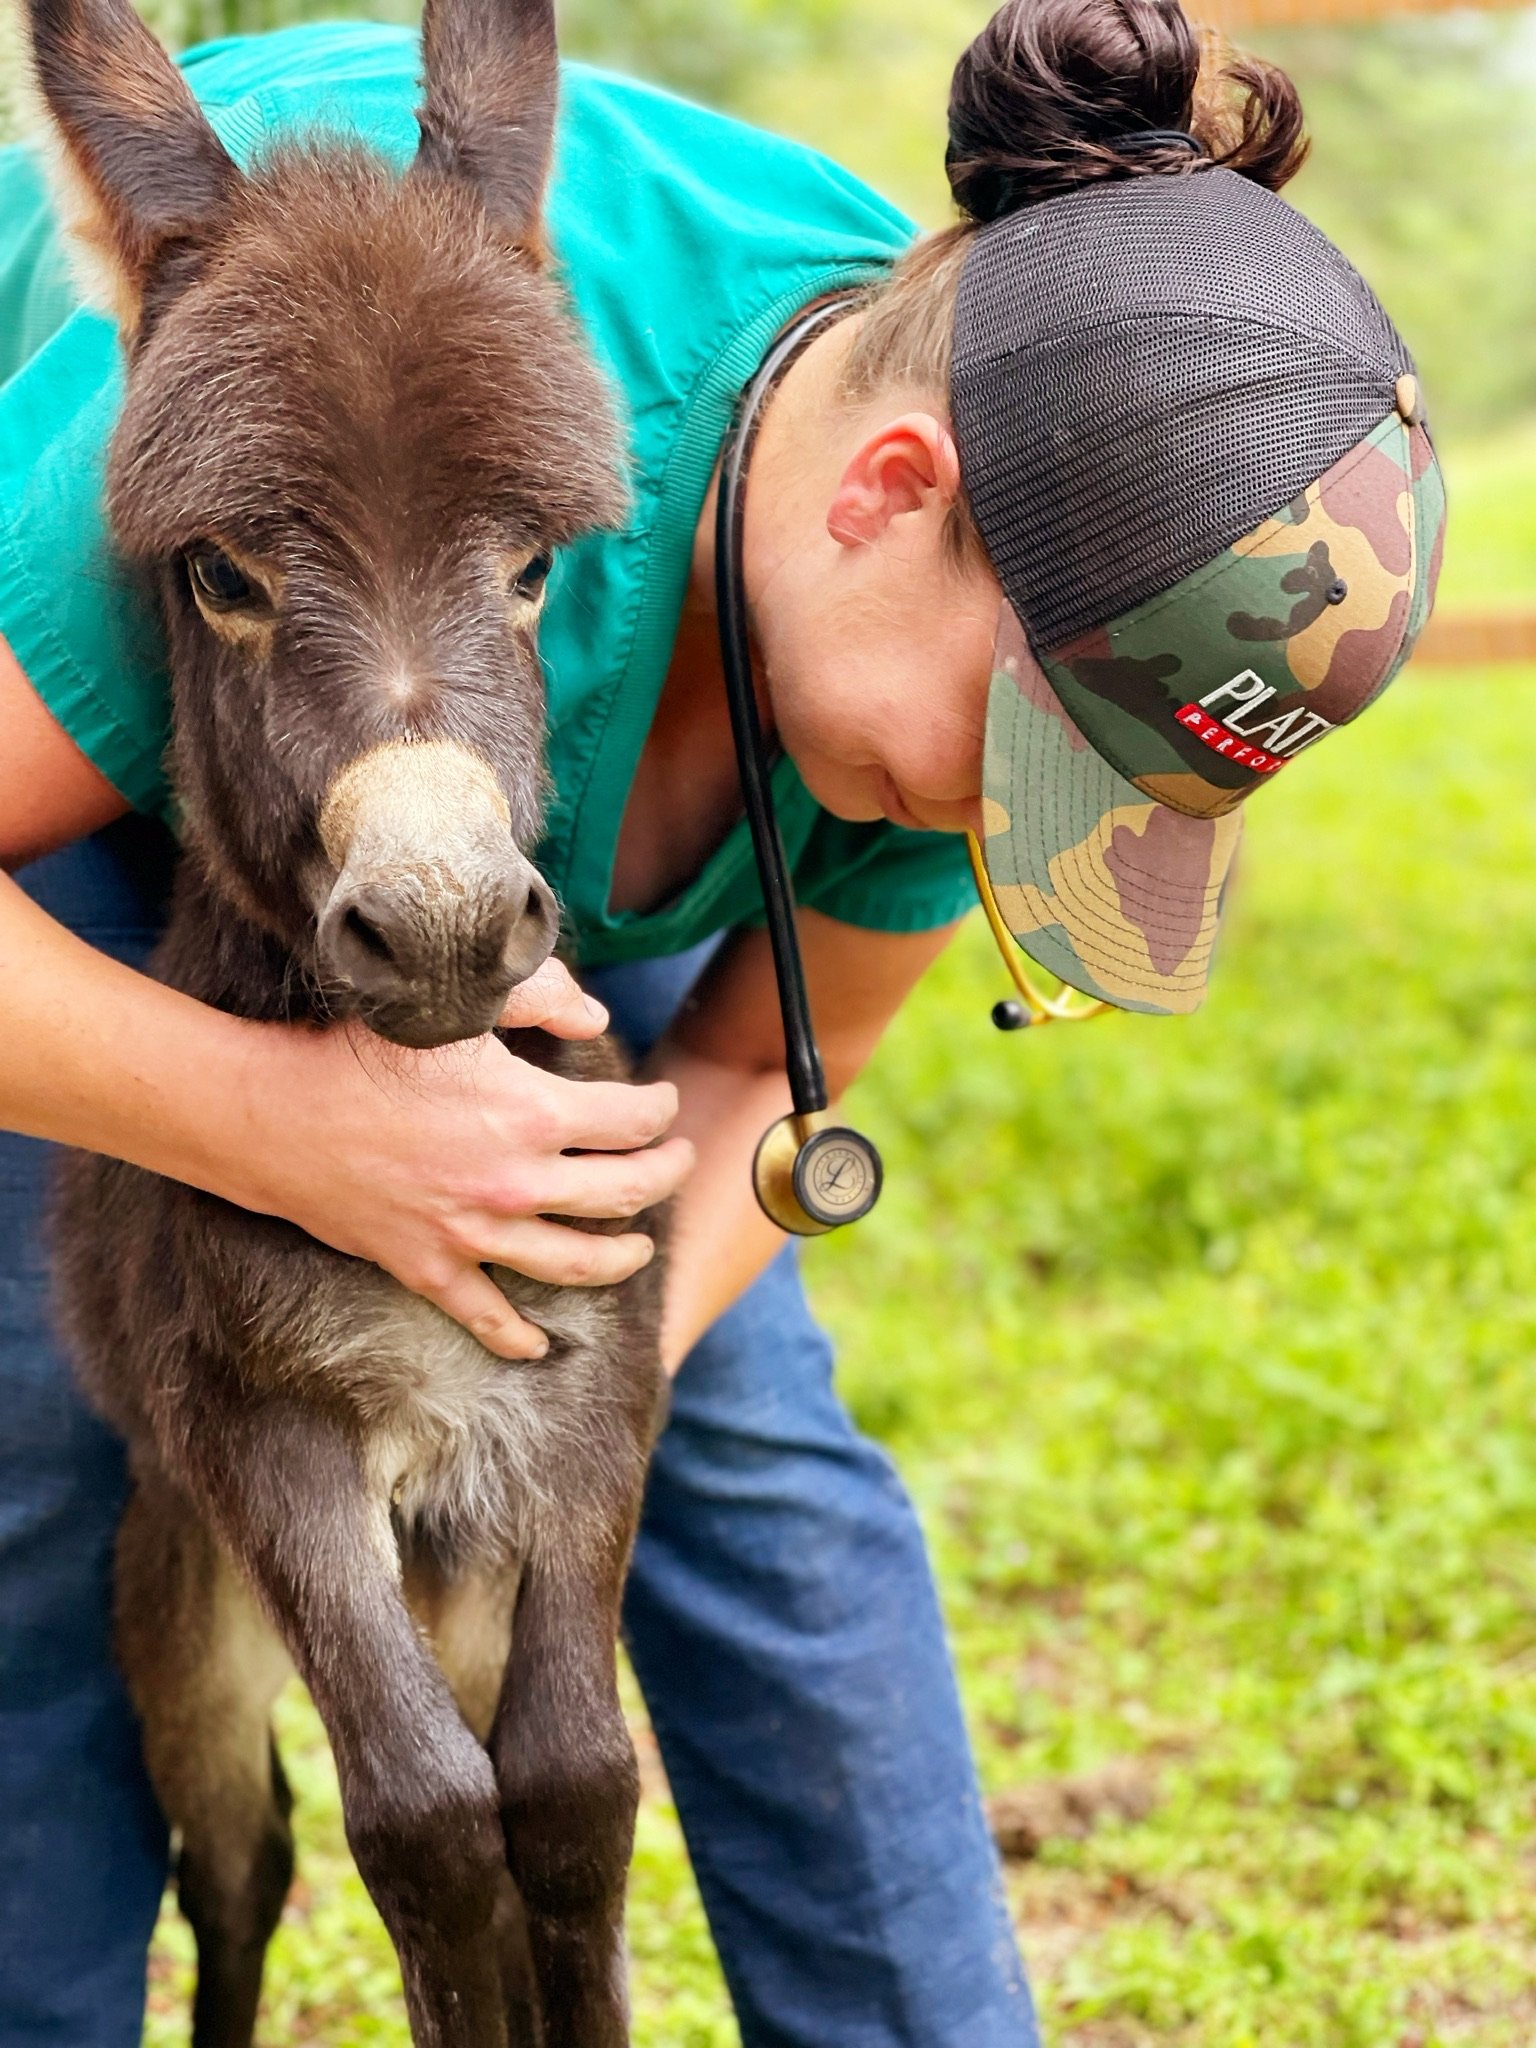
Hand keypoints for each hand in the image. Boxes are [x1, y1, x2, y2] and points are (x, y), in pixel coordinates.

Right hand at [230, 959, 692, 1358]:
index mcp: (533, 1114)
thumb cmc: (361, 1049)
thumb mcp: (456, 1004)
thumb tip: (598, 1017)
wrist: (272, 1114)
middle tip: (677, 1163)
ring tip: (639, 1248)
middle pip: (624, 1194)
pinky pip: (487, 1317)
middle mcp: (516, 1184)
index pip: (633, 1122)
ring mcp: (473, 1234)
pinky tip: (540, 1345)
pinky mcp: (427, 1267)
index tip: (664, 1102)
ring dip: (620, 1258)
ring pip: (576, 1263)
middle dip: (664, 1177)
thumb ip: (540, 997)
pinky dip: (517, 1337)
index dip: (660, 1110)